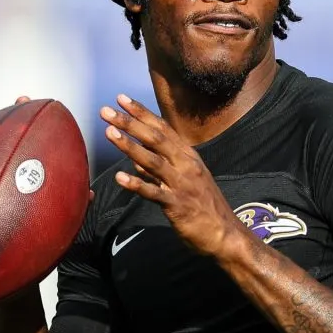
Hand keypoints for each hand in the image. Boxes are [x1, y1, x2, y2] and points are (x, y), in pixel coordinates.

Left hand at [101, 94, 246, 256]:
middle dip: (130, 123)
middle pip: (155, 138)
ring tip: (109, 133)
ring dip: (129, 146)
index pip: (162, 128)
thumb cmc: (204, 206)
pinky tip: (119, 177)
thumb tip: (135, 161)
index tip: (121, 99)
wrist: (224, 233)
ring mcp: (182, 184)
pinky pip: (154, 193)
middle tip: (107, 110)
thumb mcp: (185, 180)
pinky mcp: (178, 205)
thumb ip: (159, 170)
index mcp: (187, 156)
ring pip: (153, 161)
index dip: (141, 113)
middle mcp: (185, 165)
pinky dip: (137, 185)